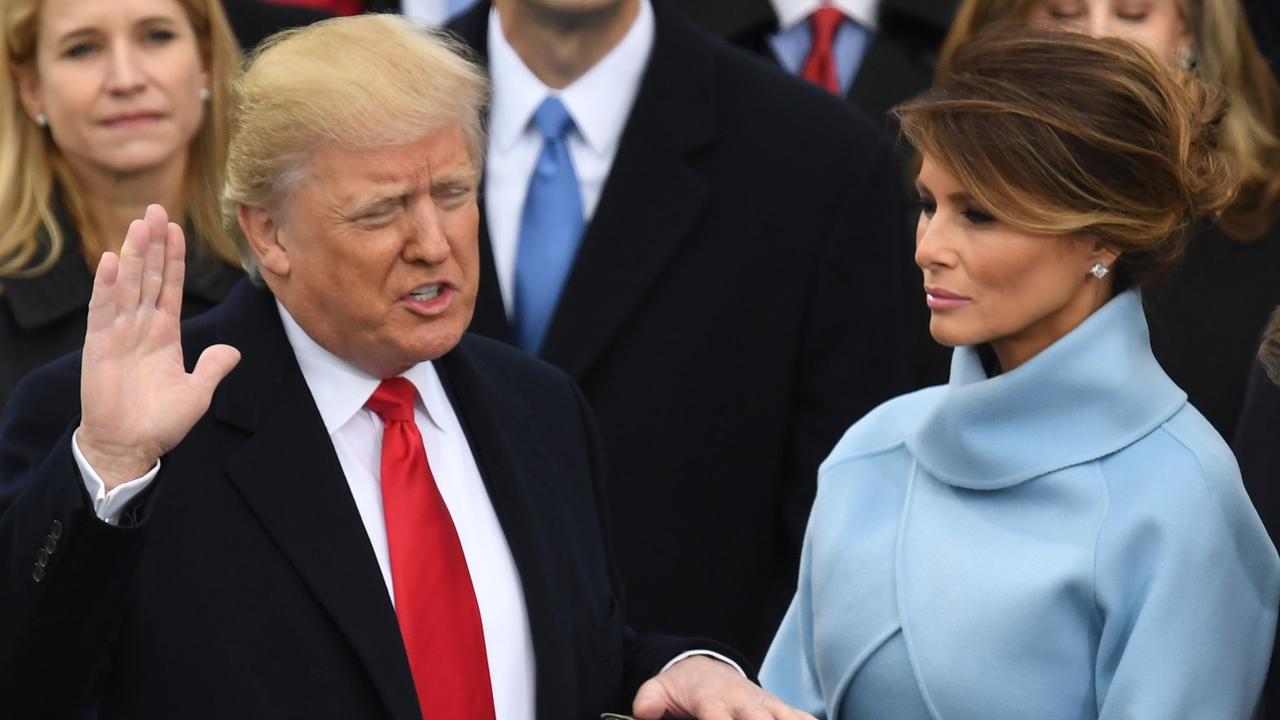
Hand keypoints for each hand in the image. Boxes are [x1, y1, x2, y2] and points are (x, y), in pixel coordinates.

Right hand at [77, 204, 239, 488]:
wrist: (130, 447)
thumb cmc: (161, 422)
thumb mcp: (197, 392)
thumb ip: (213, 368)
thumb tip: (233, 351)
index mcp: (165, 334)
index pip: (170, 286)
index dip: (173, 258)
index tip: (176, 229)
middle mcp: (141, 327)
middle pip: (149, 276)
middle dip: (153, 244)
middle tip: (156, 208)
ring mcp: (119, 333)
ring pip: (128, 285)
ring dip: (133, 254)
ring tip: (139, 224)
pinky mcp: (99, 346)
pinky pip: (103, 310)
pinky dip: (106, 286)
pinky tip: (110, 261)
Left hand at [632, 655, 818, 719]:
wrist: (707, 669)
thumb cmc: (683, 687)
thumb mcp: (660, 688)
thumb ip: (650, 699)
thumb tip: (643, 712)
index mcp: (712, 697)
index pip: (717, 714)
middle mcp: (743, 700)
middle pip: (759, 718)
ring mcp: (765, 703)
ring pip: (786, 717)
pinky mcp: (780, 708)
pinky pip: (801, 717)